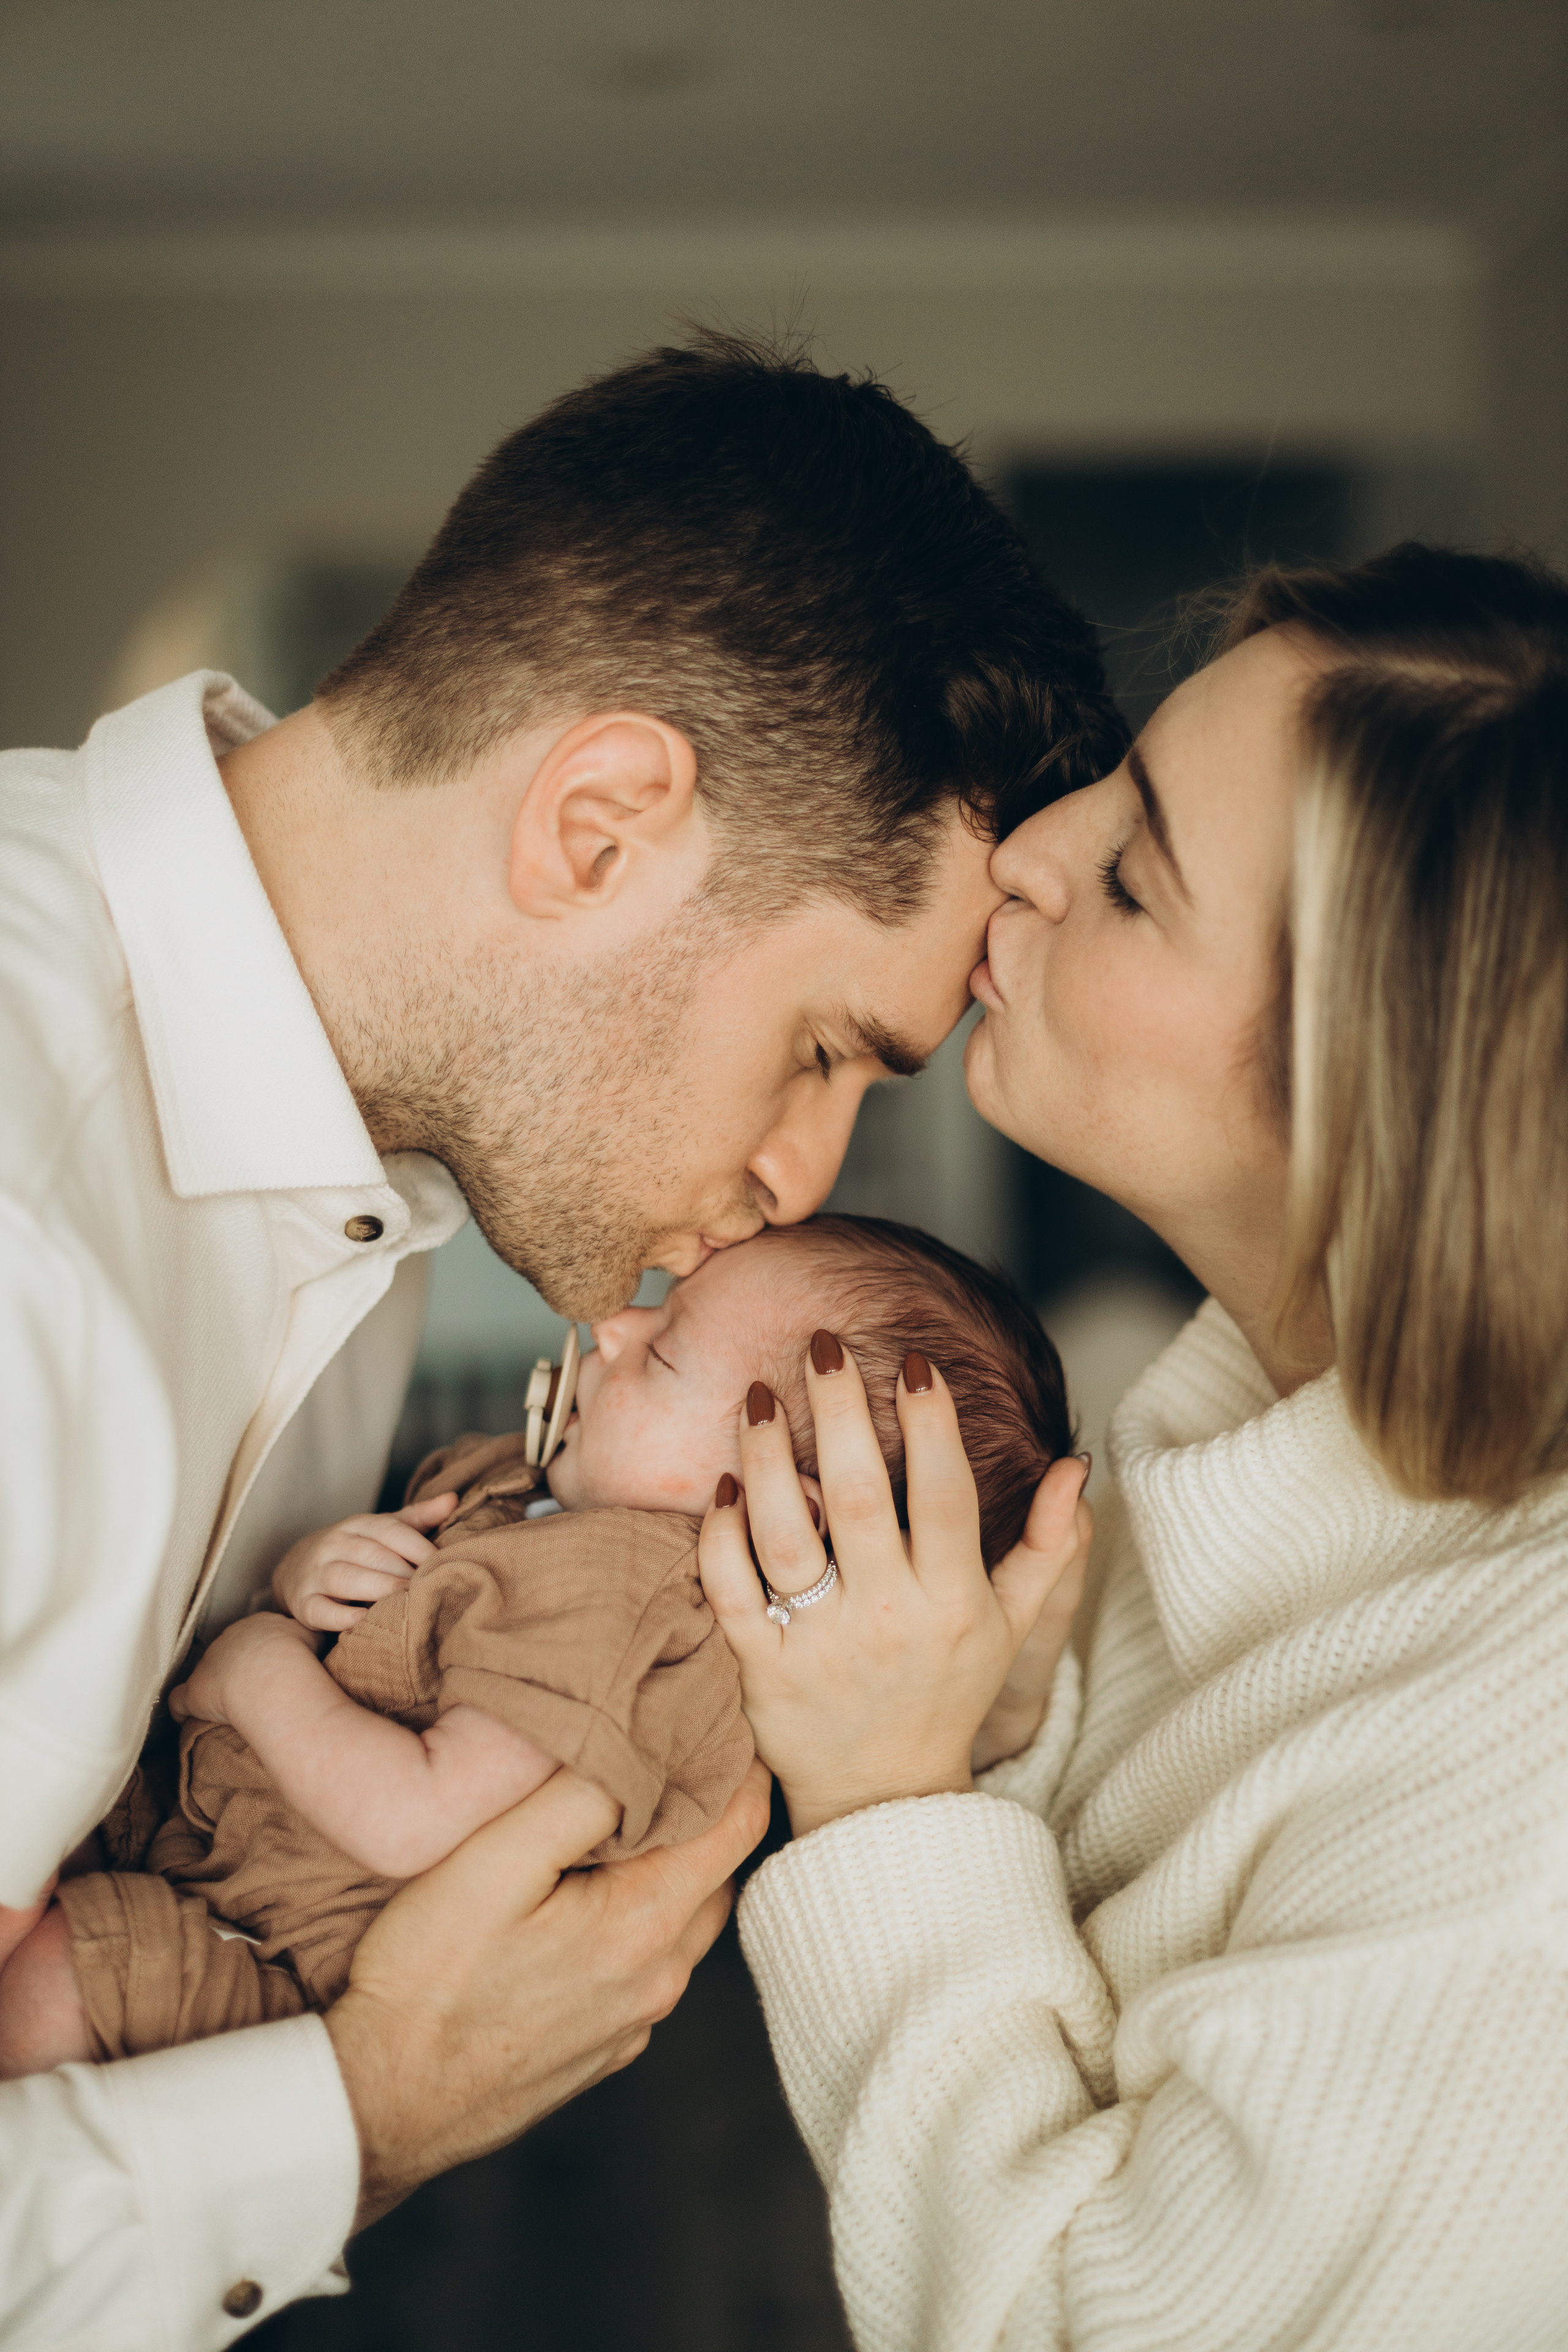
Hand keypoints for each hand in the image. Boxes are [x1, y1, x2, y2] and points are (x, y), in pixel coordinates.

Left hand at [169, 1610, 321, 1727]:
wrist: (272, 1672)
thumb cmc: (295, 1654)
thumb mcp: (312, 1634)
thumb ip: (310, 1632)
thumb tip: (320, 1632)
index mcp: (255, 1626)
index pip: (253, 1636)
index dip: (261, 1652)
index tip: (270, 1666)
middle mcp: (228, 1639)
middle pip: (228, 1652)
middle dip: (237, 1668)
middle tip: (253, 1688)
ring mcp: (207, 1665)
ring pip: (205, 1673)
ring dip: (214, 1686)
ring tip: (228, 1705)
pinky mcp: (193, 1692)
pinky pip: (179, 1701)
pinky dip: (181, 1710)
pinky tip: (186, 1719)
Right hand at [271, 1493, 456, 1631]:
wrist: (295, 1572)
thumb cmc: (354, 1551)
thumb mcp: (381, 1530)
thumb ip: (417, 1517)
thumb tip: (453, 1498)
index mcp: (358, 1525)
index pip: (389, 1530)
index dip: (418, 1546)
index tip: (444, 1564)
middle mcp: (334, 1545)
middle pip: (372, 1555)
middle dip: (403, 1571)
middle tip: (432, 1588)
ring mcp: (315, 1574)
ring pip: (346, 1578)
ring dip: (378, 1589)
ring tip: (406, 1601)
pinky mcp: (304, 1605)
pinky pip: (321, 1610)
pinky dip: (341, 1617)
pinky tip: (363, 1622)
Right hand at [325, 1757, 771, 2227]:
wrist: (383, 2102)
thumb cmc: (428, 1977)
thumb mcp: (493, 1862)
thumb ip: (577, 1799)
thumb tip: (642, 1749)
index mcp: (644, 1923)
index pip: (739, 1825)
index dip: (737, 1763)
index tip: (717, 1718)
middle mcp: (658, 1979)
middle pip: (719, 1870)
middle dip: (708, 1811)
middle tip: (670, 1756)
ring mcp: (636, 2021)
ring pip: (687, 1919)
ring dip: (674, 1867)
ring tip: (624, 1820)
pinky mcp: (607, 2047)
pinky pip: (651, 1965)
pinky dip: (643, 1920)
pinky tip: (588, 1900)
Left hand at [698, 1335, 1088, 1835]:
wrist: (882, 1799)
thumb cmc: (945, 1691)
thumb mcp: (1010, 1625)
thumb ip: (1048, 1547)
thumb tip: (1075, 1466)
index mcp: (951, 1601)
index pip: (946, 1498)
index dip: (933, 1426)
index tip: (915, 1362)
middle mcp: (887, 1619)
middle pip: (858, 1498)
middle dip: (839, 1412)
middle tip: (821, 1343)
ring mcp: (820, 1645)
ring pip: (783, 1535)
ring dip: (765, 1458)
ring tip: (757, 1395)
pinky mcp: (760, 1669)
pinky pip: (729, 1590)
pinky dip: (720, 1534)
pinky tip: (723, 1483)